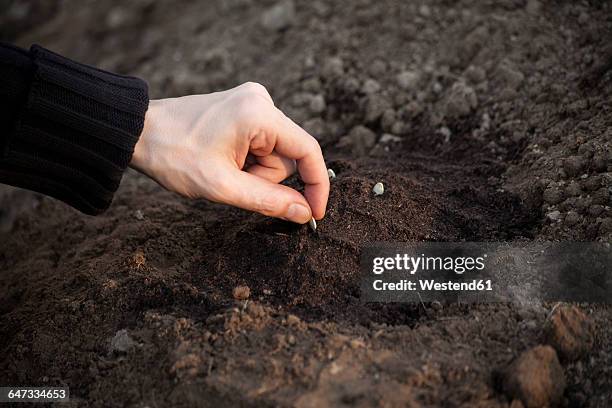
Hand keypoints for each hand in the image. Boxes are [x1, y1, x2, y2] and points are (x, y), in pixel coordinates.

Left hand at [130, 82, 328, 223]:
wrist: (139, 132)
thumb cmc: (174, 156)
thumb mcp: (222, 186)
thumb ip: (268, 201)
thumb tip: (304, 214)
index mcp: (259, 114)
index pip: (308, 150)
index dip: (316, 185)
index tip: (314, 214)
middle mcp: (261, 100)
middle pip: (288, 155)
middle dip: (265, 178)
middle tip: (232, 181)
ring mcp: (252, 101)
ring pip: (274, 153)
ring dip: (254, 171)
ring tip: (222, 168)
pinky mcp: (243, 108)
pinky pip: (262, 143)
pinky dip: (248, 160)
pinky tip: (223, 159)